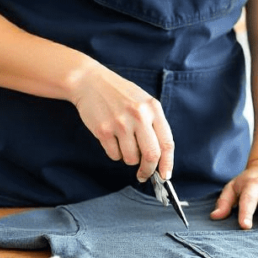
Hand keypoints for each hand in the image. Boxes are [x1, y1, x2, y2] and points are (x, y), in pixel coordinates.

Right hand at [70, 61, 174, 181]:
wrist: (90, 82)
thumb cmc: (120, 94)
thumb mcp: (143, 102)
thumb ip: (154, 125)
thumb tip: (160, 158)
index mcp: (153, 108)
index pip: (167, 143)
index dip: (167, 164)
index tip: (165, 175)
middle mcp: (139, 116)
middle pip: (151, 155)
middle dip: (149, 170)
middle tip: (144, 174)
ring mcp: (120, 123)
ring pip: (131, 158)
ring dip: (129, 159)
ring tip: (124, 144)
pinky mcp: (103, 130)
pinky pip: (114, 155)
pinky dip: (115, 153)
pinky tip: (112, 139)